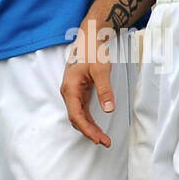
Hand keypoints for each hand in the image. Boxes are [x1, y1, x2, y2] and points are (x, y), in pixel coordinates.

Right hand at [61, 20, 115, 146]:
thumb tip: (109, 109)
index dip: (87, 129)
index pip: (76, 115)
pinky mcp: (79, 91)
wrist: (89, 37)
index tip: (99, 139)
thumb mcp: (101, 70)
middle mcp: (69, 92)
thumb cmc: (93, 50)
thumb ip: (105, 90)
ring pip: (79, 116)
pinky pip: (82, 110)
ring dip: (90, 128)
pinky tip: (98, 127)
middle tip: (105, 142)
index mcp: (70, 88)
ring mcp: (73, 92)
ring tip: (104, 138)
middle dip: (90, 132)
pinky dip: (90, 120)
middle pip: (77, 119)